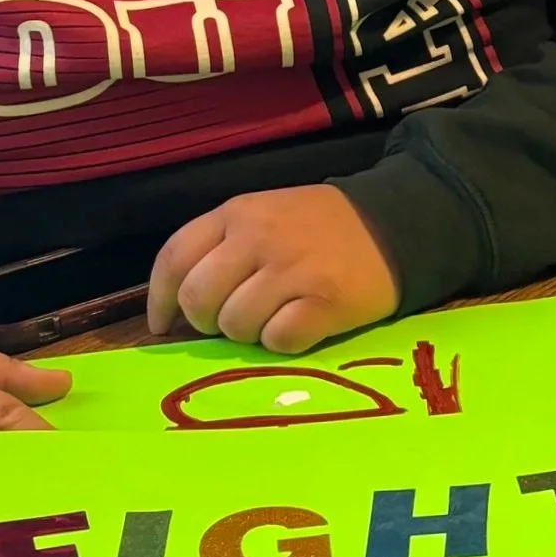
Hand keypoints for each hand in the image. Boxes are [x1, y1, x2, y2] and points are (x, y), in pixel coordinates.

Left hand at [146, 185, 399, 353]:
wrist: (394, 225)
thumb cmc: (321, 227)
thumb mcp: (264, 214)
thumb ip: (222, 247)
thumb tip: (183, 304)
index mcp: (237, 214)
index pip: (174, 258)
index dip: (160, 300)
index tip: (165, 325)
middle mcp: (257, 238)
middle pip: (199, 299)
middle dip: (208, 323)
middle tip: (230, 322)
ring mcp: (292, 269)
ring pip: (236, 325)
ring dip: (249, 334)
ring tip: (274, 318)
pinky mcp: (325, 301)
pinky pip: (278, 340)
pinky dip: (282, 342)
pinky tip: (300, 325)